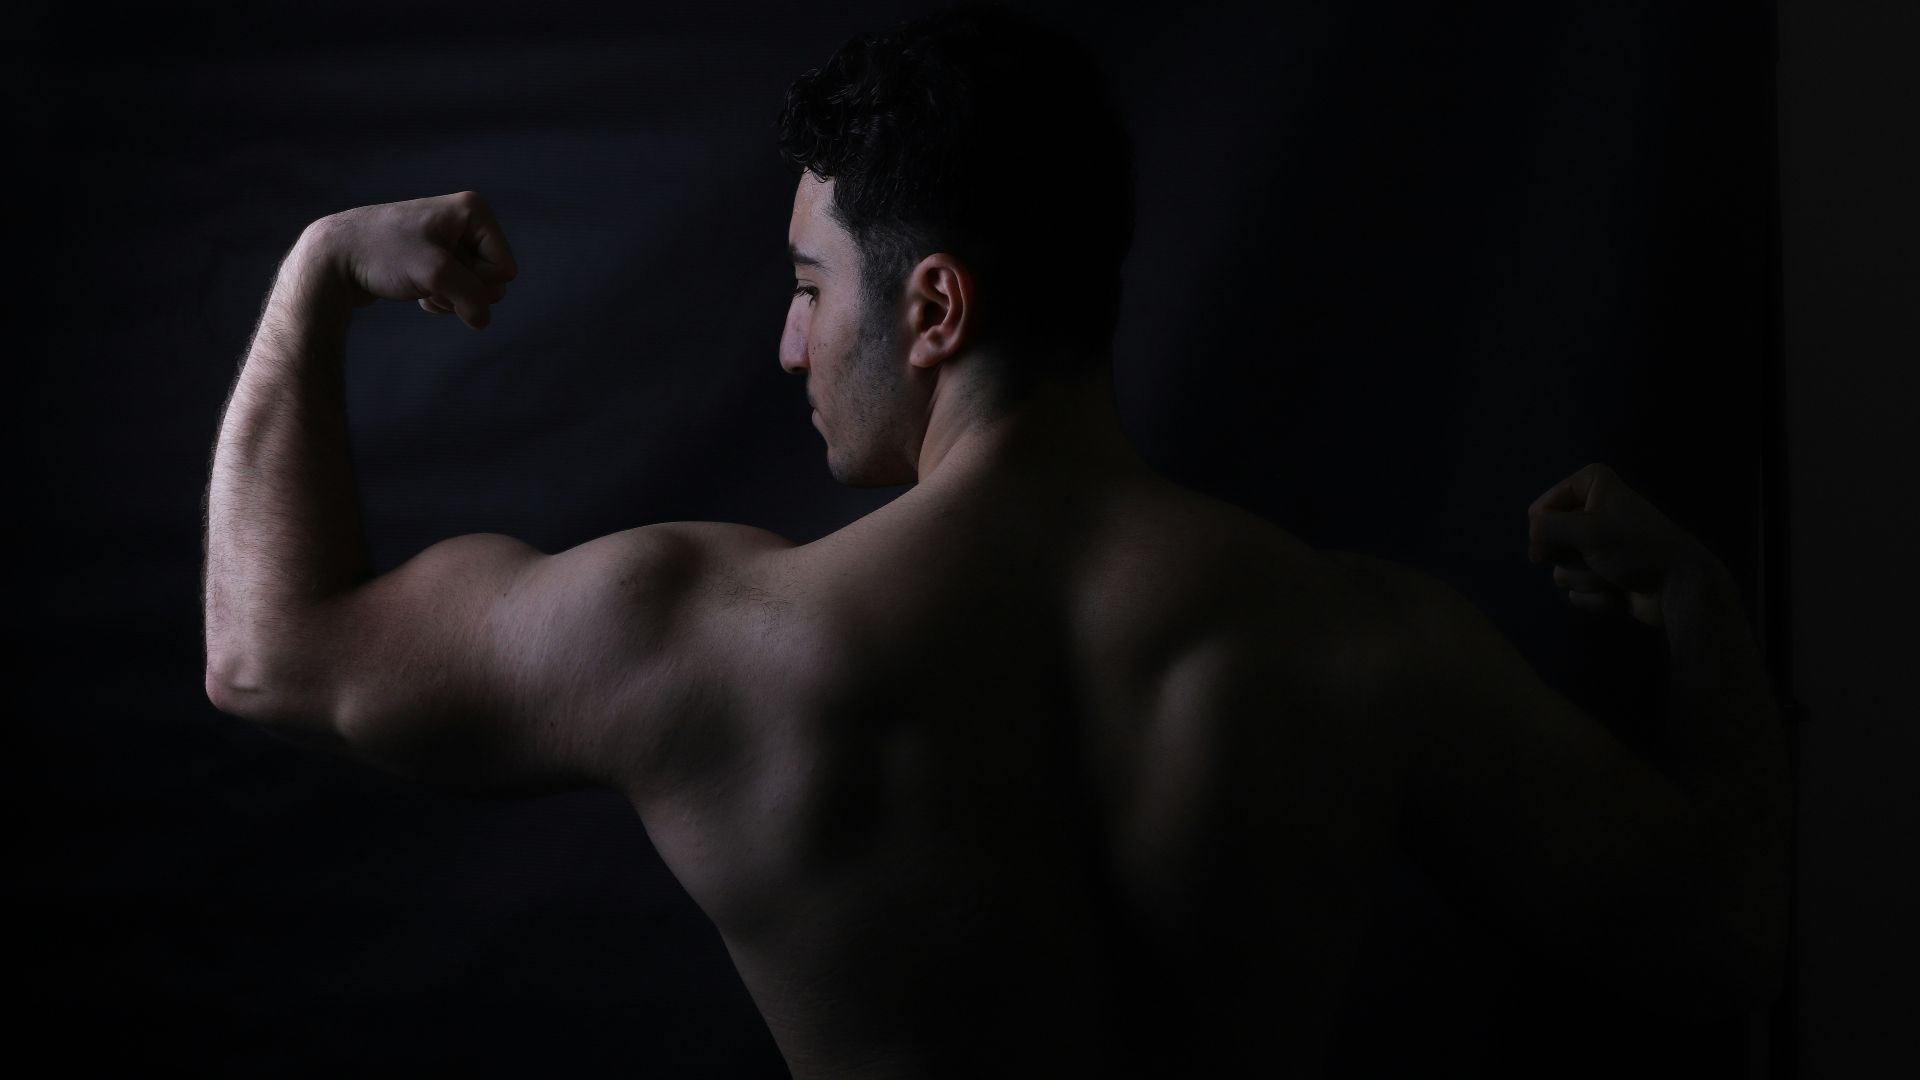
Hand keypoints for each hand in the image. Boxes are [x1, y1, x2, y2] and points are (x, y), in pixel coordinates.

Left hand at [309, 191, 518, 329]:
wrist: (333, 258)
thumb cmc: (383, 255)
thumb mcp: (436, 274)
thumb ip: (472, 298)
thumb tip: (482, 322)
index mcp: (473, 210)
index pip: (504, 269)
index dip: (476, 281)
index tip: (440, 271)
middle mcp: (464, 220)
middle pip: (492, 279)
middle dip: (463, 290)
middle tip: (428, 280)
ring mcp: (449, 240)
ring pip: (474, 288)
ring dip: (449, 296)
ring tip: (417, 284)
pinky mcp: (433, 258)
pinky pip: (456, 290)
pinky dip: (438, 297)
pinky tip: (413, 290)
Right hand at [1526, 462, 1718, 628]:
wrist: (1680, 588)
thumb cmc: (1636, 548)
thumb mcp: (1588, 529)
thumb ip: (1546, 528)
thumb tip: (1533, 548)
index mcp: (1592, 486)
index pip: (1541, 507)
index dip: (1547, 528)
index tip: (1565, 539)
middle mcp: (1593, 512)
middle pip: (1550, 540)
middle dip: (1572, 556)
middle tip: (1597, 556)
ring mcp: (1598, 548)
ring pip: (1562, 568)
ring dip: (1586, 578)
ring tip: (1615, 576)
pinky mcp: (1603, 577)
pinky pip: (1576, 590)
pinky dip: (1596, 596)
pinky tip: (1619, 594)